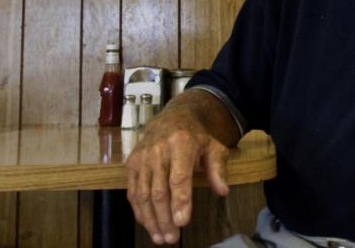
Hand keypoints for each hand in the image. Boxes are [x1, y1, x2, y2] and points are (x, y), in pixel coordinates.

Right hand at [125, 110, 230, 243]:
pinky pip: (133, 192)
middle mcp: (158, 150)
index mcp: (181, 144)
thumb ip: (218, 169)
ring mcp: (142, 158)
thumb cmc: (195, 137)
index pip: (179, 177)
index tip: (182, 222)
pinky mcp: (131, 164)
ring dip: (151, 220)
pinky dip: (140, 212)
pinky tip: (149, 225)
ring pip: (143, 195)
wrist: (170, 119)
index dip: (180, 201)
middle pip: (159, 191)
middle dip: (165, 218)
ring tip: (161, 238)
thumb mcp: (213, 147)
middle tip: (172, 238)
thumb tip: (223, 191)